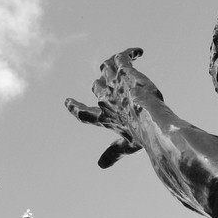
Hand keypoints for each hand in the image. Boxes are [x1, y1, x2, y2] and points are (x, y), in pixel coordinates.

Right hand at [65, 48, 162, 167]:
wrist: (149, 121)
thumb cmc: (141, 136)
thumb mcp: (128, 147)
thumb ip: (114, 153)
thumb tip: (100, 165)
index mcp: (104, 118)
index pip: (84, 114)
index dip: (75, 108)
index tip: (67, 102)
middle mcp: (104, 100)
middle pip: (96, 86)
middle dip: (103, 83)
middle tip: (114, 82)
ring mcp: (113, 84)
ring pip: (105, 67)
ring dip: (112, 65)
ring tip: (122, 63)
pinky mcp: (124, 73)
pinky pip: (121, 57)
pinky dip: (129, 53)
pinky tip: (139, 52)